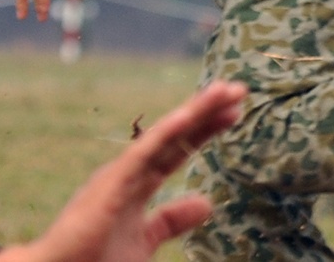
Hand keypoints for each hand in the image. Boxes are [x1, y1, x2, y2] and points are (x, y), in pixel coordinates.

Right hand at [0, 80, 247, 261]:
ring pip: (163, 136)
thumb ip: (171, 220)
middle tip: (239, 88)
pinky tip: (187, 116)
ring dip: (194, 111)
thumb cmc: (94, 258)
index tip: (235, 111)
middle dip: (207, 111)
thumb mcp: (145, 239)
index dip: (206, 129)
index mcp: (137, 181)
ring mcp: (119, 175)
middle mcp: (129, 170)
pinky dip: (164, 133)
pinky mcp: (110, 185)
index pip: (178, 148)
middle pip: (175, 134)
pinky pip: (141, 154)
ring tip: (223, 91)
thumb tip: (207, 203)